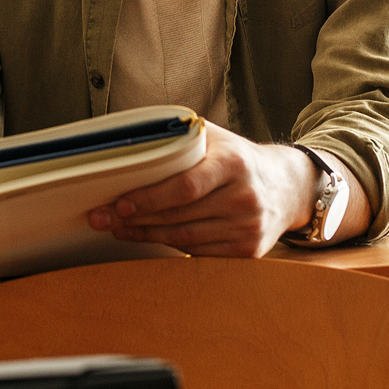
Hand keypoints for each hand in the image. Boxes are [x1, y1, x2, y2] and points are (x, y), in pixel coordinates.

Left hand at [87, 123, 368, 256]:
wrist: (286, 186)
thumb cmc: (238, 157)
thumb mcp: (217, 137)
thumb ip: (182, 135)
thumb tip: (136, 136)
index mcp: (234, 163)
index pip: (187, 186)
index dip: (151, 198)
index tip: (120, 202)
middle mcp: (243, 198)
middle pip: (180, 216)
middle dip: (135, 219)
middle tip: (102, 217)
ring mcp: (247, 228)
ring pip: (185, 238)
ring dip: (145, 235)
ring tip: (116, 228)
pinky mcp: (247, 252)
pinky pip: (199, 253)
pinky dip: (169, 248)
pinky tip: (146, 239)